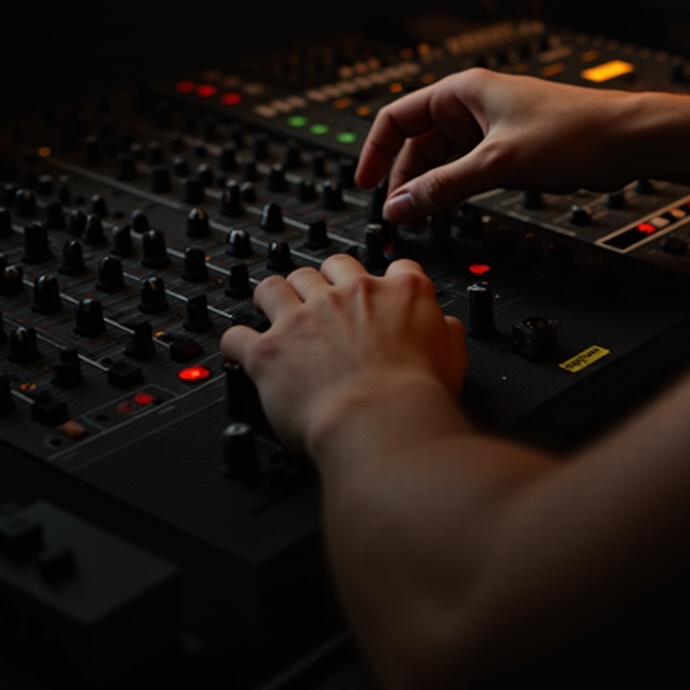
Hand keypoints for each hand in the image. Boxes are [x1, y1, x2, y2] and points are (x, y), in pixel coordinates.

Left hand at [219, 254, 466, 454]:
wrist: (380, 424)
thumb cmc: (417, 398)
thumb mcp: (452, 359)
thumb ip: (446, 332)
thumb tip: (444, 325)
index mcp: (398, 293)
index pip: (391, 265)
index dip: (379, 279)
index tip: (372, 291)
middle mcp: (349, 295)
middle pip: (327, 266)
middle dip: (321, 283)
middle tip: (319, 303)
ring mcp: (305, 318)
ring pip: (276, 285)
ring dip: (274, 297)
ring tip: (271, 311)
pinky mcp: (269, 349)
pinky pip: (238, 334)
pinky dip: (237, 344)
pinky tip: (240, 351)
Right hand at [355, 68, 641, 222]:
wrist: (626, 140)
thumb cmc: (574, 132)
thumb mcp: (497, 163)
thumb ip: (444, 186)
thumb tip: (401, 205)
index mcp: (463, 91)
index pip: (397, 116)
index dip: (376, 151)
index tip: (364, 184)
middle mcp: (473, 105)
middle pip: (417, 142)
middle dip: (404, 177)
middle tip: (398, 214)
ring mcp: (492, 127)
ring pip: (442, 158)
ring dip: (429, 187)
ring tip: (421, 218)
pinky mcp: (509, 148)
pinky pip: (466, 168)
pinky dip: (454, 188)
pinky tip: (450, 209)